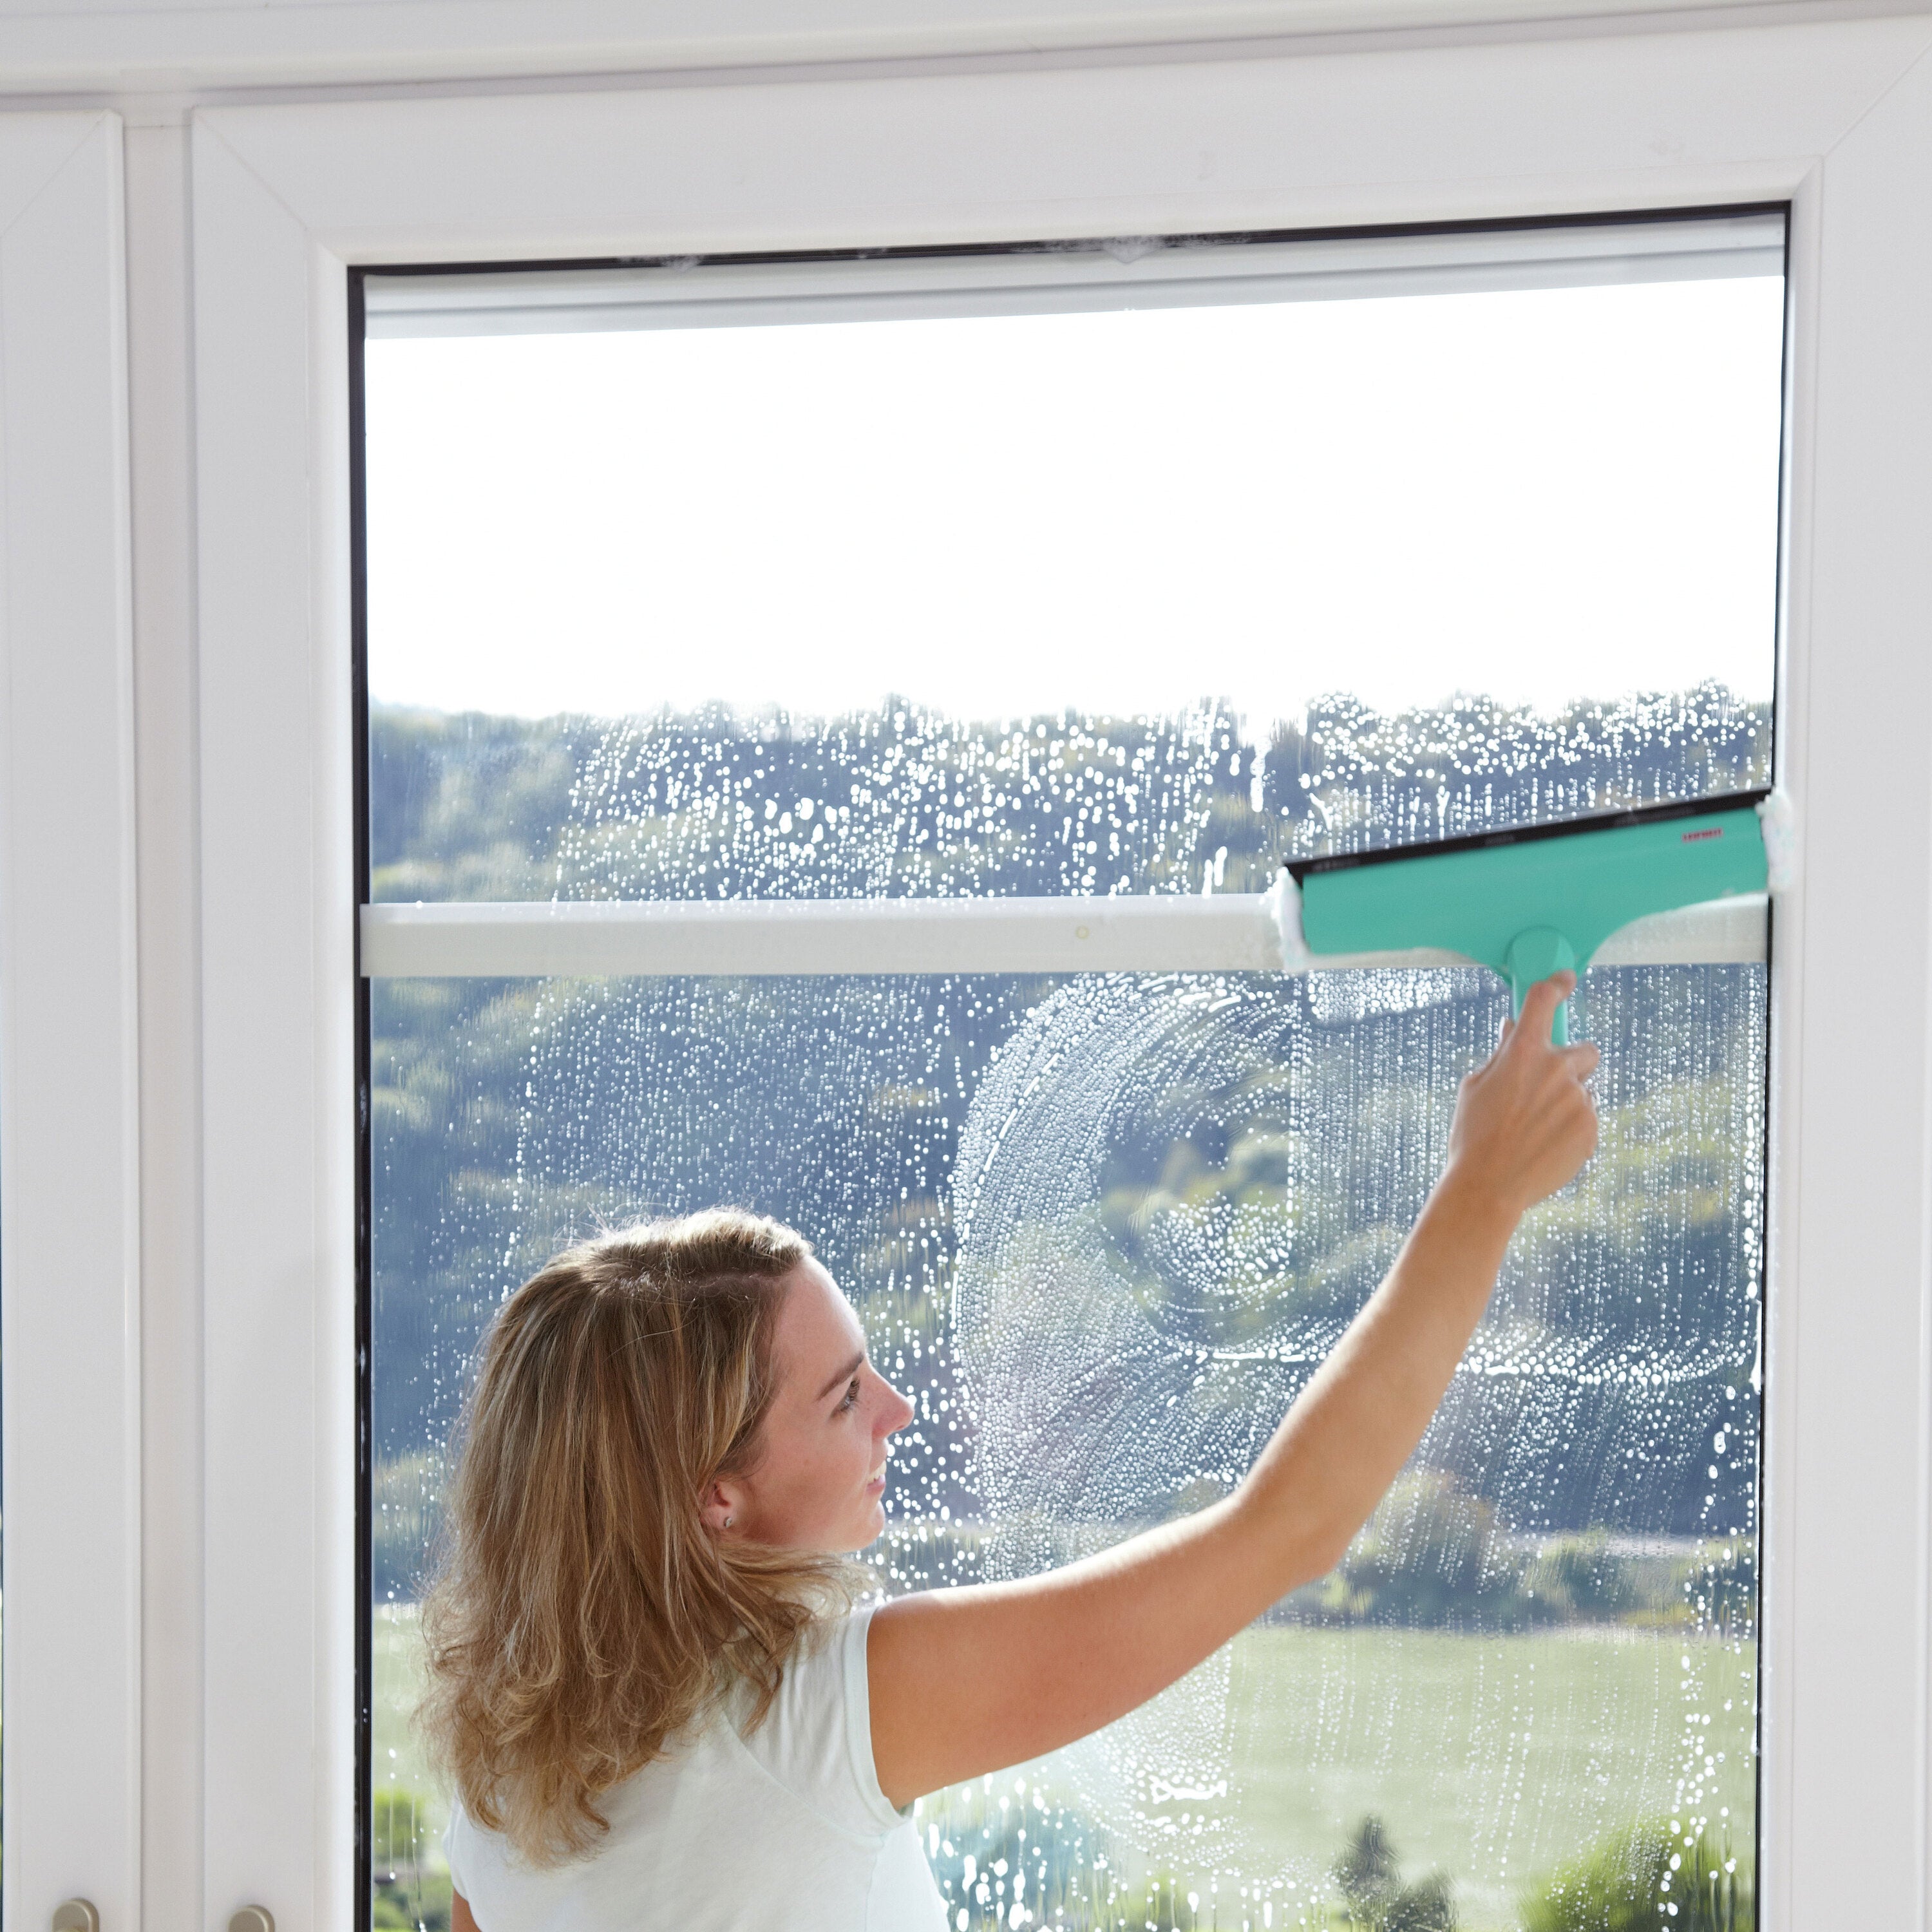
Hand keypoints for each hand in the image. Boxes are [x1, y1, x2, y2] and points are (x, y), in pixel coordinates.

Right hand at [1443, 973, 1598, 1219]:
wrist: (1489, 1187)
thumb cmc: (1473, 1135)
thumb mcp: (1476, 1087)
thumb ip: (1501, 1055)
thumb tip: (1511, 1028)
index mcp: (1521, 1052)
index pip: (1543, 1000)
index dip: (1556, 984)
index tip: (1565, 980)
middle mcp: (1556, 1069)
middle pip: (1584, 1050)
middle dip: (1572, 1062)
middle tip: (1548, 1086)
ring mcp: (1579, 1099)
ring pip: (1584, 1089)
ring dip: (1567, 1101)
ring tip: (1536, 1130)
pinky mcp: (1591, 1128)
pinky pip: (1587, 1118)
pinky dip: (1571, 1128)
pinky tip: (1545, 1146)